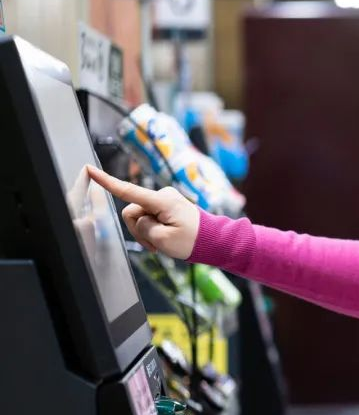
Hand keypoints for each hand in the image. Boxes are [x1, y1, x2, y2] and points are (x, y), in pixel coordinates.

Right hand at [85, 165, 199, 259]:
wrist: (213, 241)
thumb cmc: (192, 241)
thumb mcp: (163, 240)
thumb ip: (144, 228)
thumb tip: (141, 220)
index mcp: (162, 201)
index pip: (128, 190)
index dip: (106, 181)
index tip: (90, 168)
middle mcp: (162, 196)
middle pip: (132, 212)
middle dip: (138, 230)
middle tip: (155, 245)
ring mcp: (164, 200)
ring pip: (139, 218)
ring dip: (146, 233)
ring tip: (163, 243)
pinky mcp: (166, 206)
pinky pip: (149, 218)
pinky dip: (152, 231)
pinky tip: (165, 238)